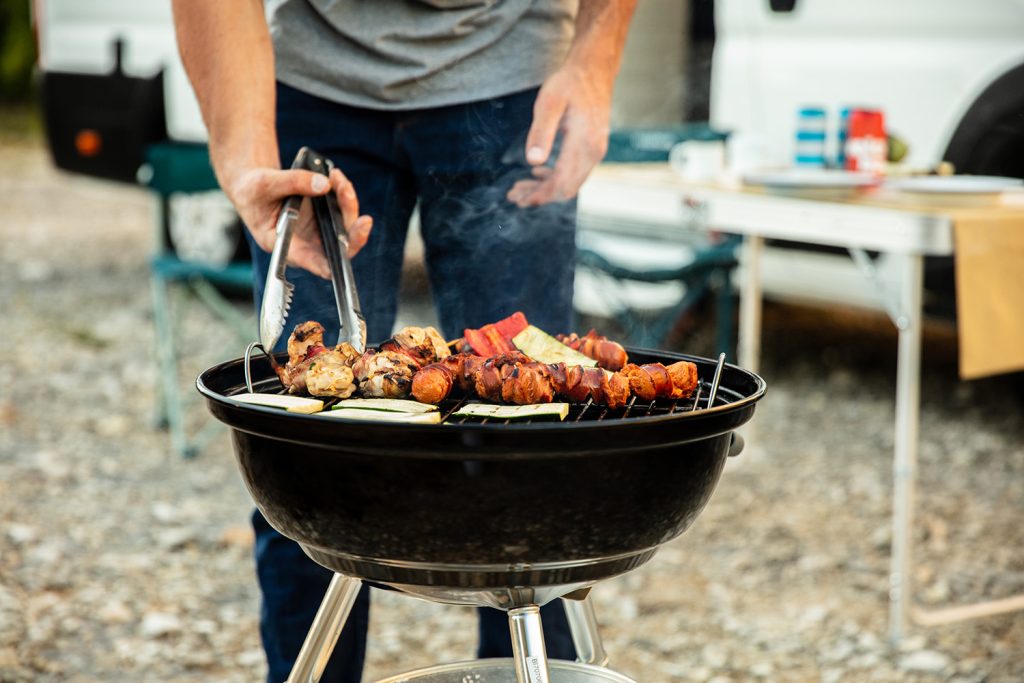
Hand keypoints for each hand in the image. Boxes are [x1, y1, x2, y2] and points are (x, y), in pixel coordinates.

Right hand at [227, 166, 372, 278]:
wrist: (253, 185)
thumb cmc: (252, 193)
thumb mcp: (265, 184)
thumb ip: (293, 183)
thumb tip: (324, 185)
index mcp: (288, 247)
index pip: (315, 263)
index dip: (332, 265)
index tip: (344, 254)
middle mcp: (308, 243)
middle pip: (340, 246)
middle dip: (354, 232)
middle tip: (361, 217)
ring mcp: (318, 231)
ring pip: (345, 226)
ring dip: (348, 203)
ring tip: (337, 178)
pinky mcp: (324, 217)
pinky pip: (342, 210)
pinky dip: (343, 194)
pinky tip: (336, 178)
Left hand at [506, 64, 611, 206]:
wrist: (594, 69)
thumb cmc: (569, 83)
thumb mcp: (549, 103)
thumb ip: (541, 132)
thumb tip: (533, 162)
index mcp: (585, 145)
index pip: (561, 183)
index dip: (539, 195)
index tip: (517, 199)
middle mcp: (594, 153)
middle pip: (565, 189)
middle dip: (539, 196)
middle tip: (513, 196)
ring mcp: (595, 152)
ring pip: (569, 184)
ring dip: (544, 189)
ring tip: (519, 188)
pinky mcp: (592, 149)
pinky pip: (573, 173)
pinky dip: (554, 178)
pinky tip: (536, 173)